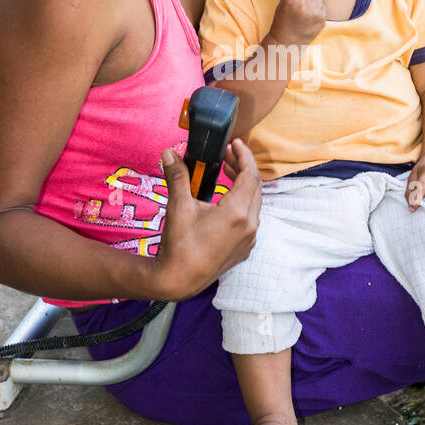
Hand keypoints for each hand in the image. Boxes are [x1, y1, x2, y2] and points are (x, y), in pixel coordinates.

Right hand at [151, 140, 261, 298]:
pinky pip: (251, 220)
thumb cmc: (179, 245)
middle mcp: (249, 226)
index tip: (235, 144)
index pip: (250, 175)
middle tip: (227, 155)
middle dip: (242, 167)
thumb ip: (177, 177)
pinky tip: (225, 200)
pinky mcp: (244, 248)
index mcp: (237, 213)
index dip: (244, 156)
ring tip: (225, 173)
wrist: (178, 280)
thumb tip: (169, 153)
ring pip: (254, 204)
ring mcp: (249, 239)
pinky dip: (242, 204)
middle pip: (254, 187)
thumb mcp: (178, 206)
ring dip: (243, 185)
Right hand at [269, 0, 326, 45]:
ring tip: (305, 8)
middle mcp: (304, 5)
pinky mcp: (322, 18)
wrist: (288, 42)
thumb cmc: (282, 21)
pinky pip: (321, 6)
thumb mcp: (283, 4)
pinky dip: (317, 7)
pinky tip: (309, 15)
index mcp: (291, 0)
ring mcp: (315, 12)